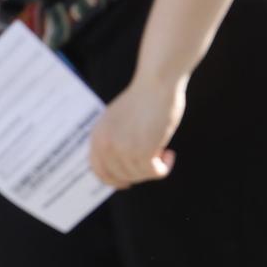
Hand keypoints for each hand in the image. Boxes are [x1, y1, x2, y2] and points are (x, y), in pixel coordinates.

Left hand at [88, 74, 183, 188]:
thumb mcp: (117, 121)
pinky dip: (164, 167)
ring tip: (163, 150)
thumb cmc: (141, 99)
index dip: (113, 180)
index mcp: (97, 136)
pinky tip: (169, 154)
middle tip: (153, 160)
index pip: (99, 171)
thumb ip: (113, 141)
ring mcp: (122, 150)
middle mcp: (106, 145)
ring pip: (139, 175)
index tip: (127, 182)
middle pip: (121, 177)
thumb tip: (118, 168)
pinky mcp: (142, 152)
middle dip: (139, 173)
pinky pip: (155, 173)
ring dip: (154, 167)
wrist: (156, 84)